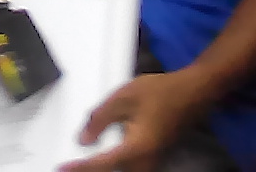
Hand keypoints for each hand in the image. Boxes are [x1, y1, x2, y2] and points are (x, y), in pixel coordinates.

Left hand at [65, 68, 211, 171]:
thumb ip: (99, 118)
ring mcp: (152, 162)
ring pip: (123, 171)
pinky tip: (104, 156)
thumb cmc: (162, 92)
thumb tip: (83, 138)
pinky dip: (115, 163)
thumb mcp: (124, 97)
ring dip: (105, 166)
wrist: (192, 92)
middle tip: (71, 166)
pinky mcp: (153, 158)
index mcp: (137, 148)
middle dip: (92, 169)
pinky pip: (130, 167)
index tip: (63, 167)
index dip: (80, 167)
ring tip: (83, 162)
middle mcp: (145, 161)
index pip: (102, 164)